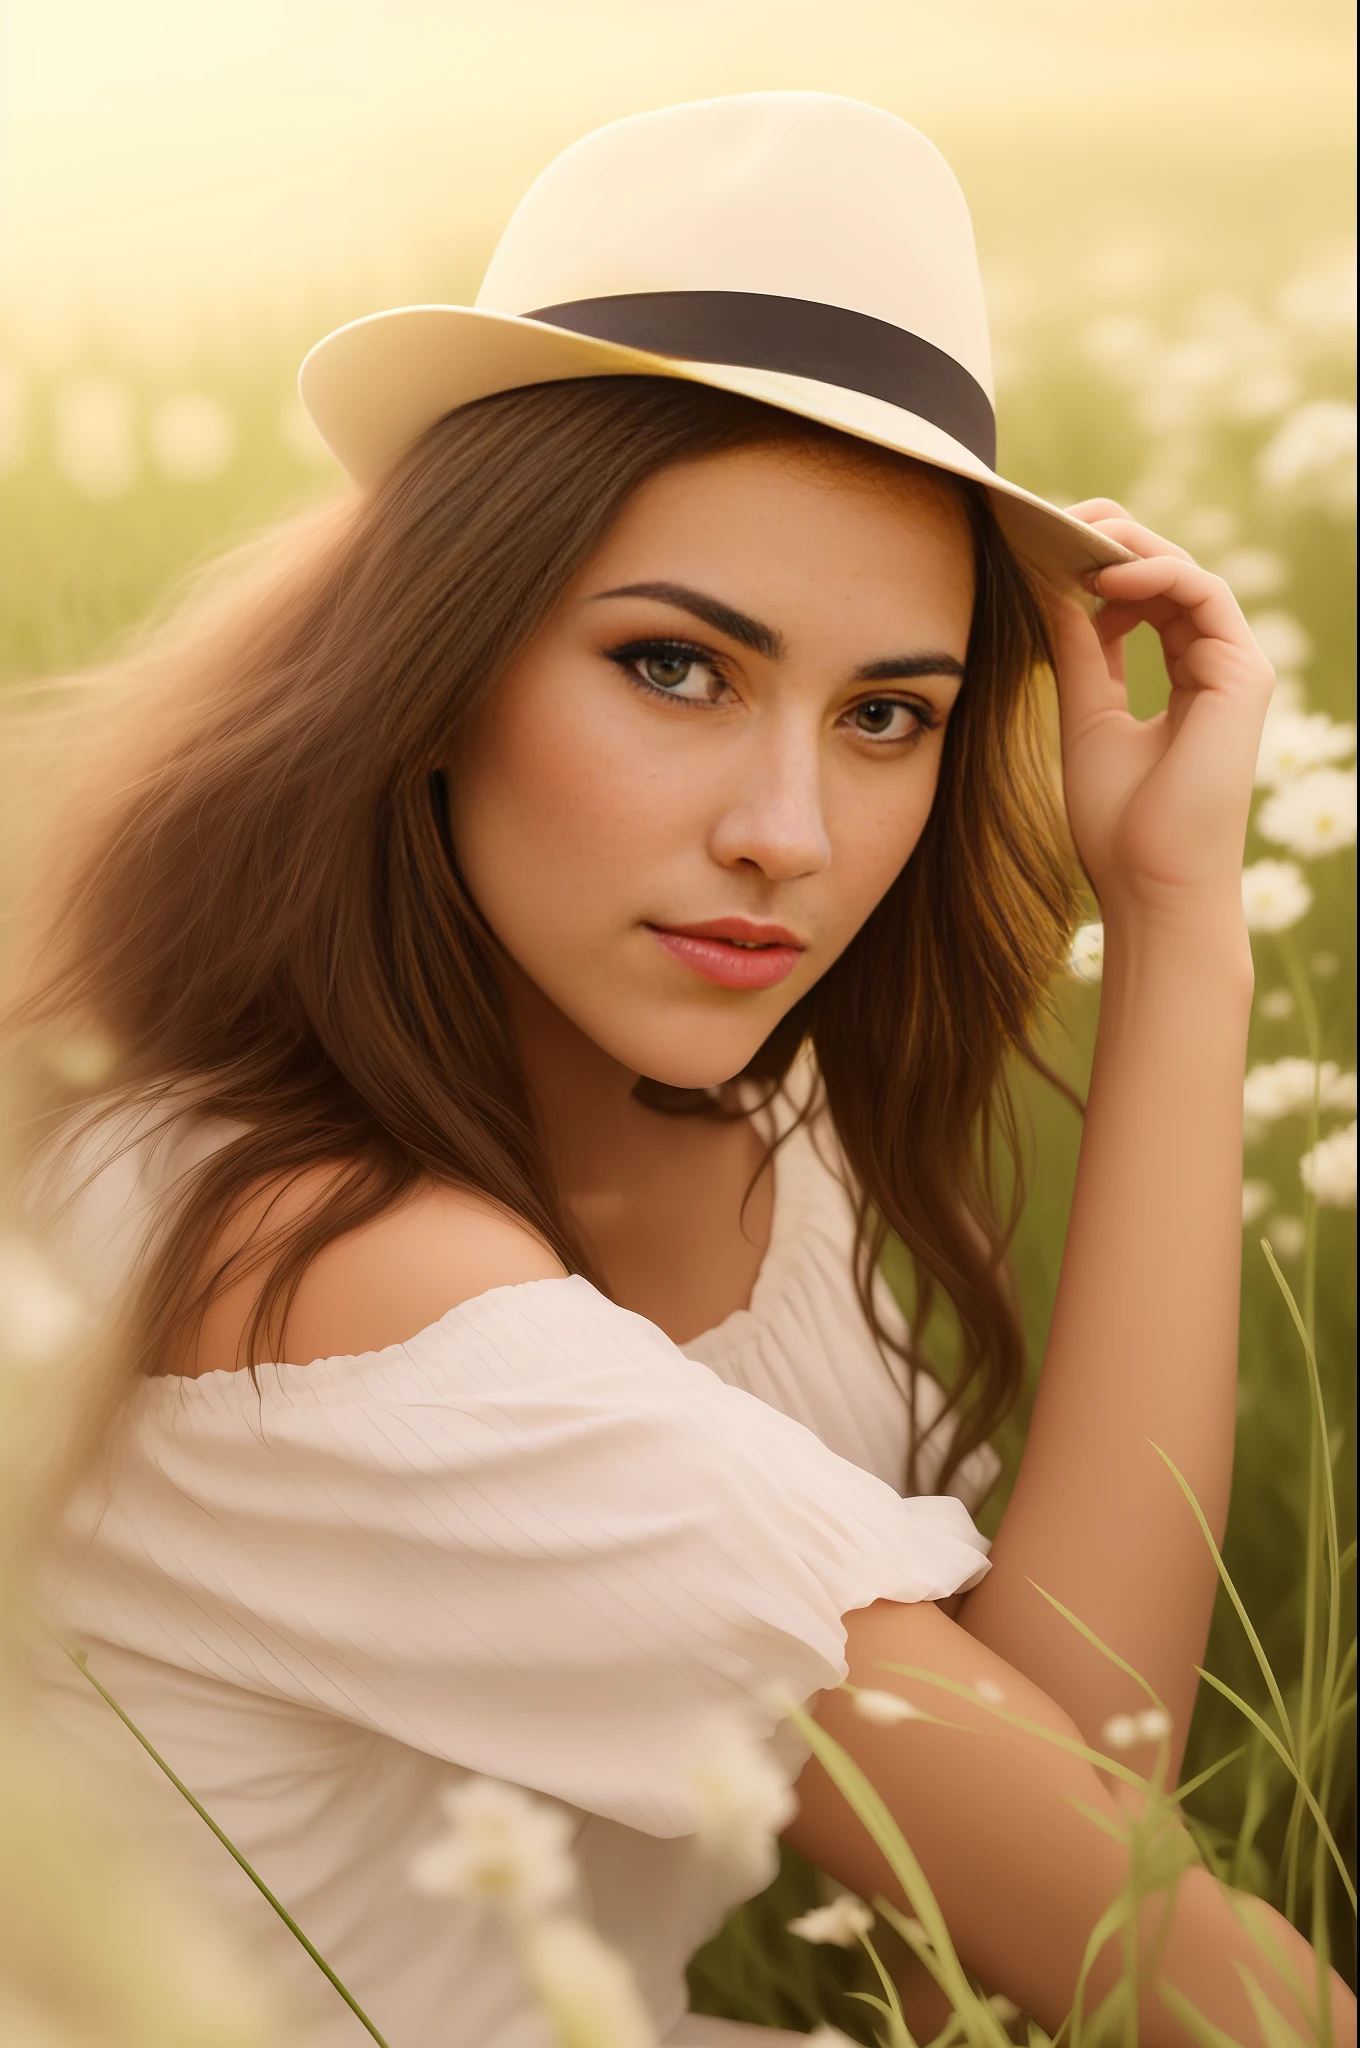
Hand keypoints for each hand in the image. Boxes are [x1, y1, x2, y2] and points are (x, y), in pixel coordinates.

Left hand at [1047, 500, 1274, 932]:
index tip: (1041, 552)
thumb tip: (1050, 589)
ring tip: (1072, 535)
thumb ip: (1077, 652)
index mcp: (1183, 680)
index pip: (1145, 600)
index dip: (1096, 568)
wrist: (1150, 885)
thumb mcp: (1086, 715)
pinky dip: (1152, 574)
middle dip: (1111, 540)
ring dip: (1128, 545)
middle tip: (1054, 520)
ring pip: (1186, 574)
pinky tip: (1100, 577)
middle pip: (1167, 576)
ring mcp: (1234, 668)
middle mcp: (1214, 667)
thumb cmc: (1118, 822)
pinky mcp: (1243, 674)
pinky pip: (1201, 594)